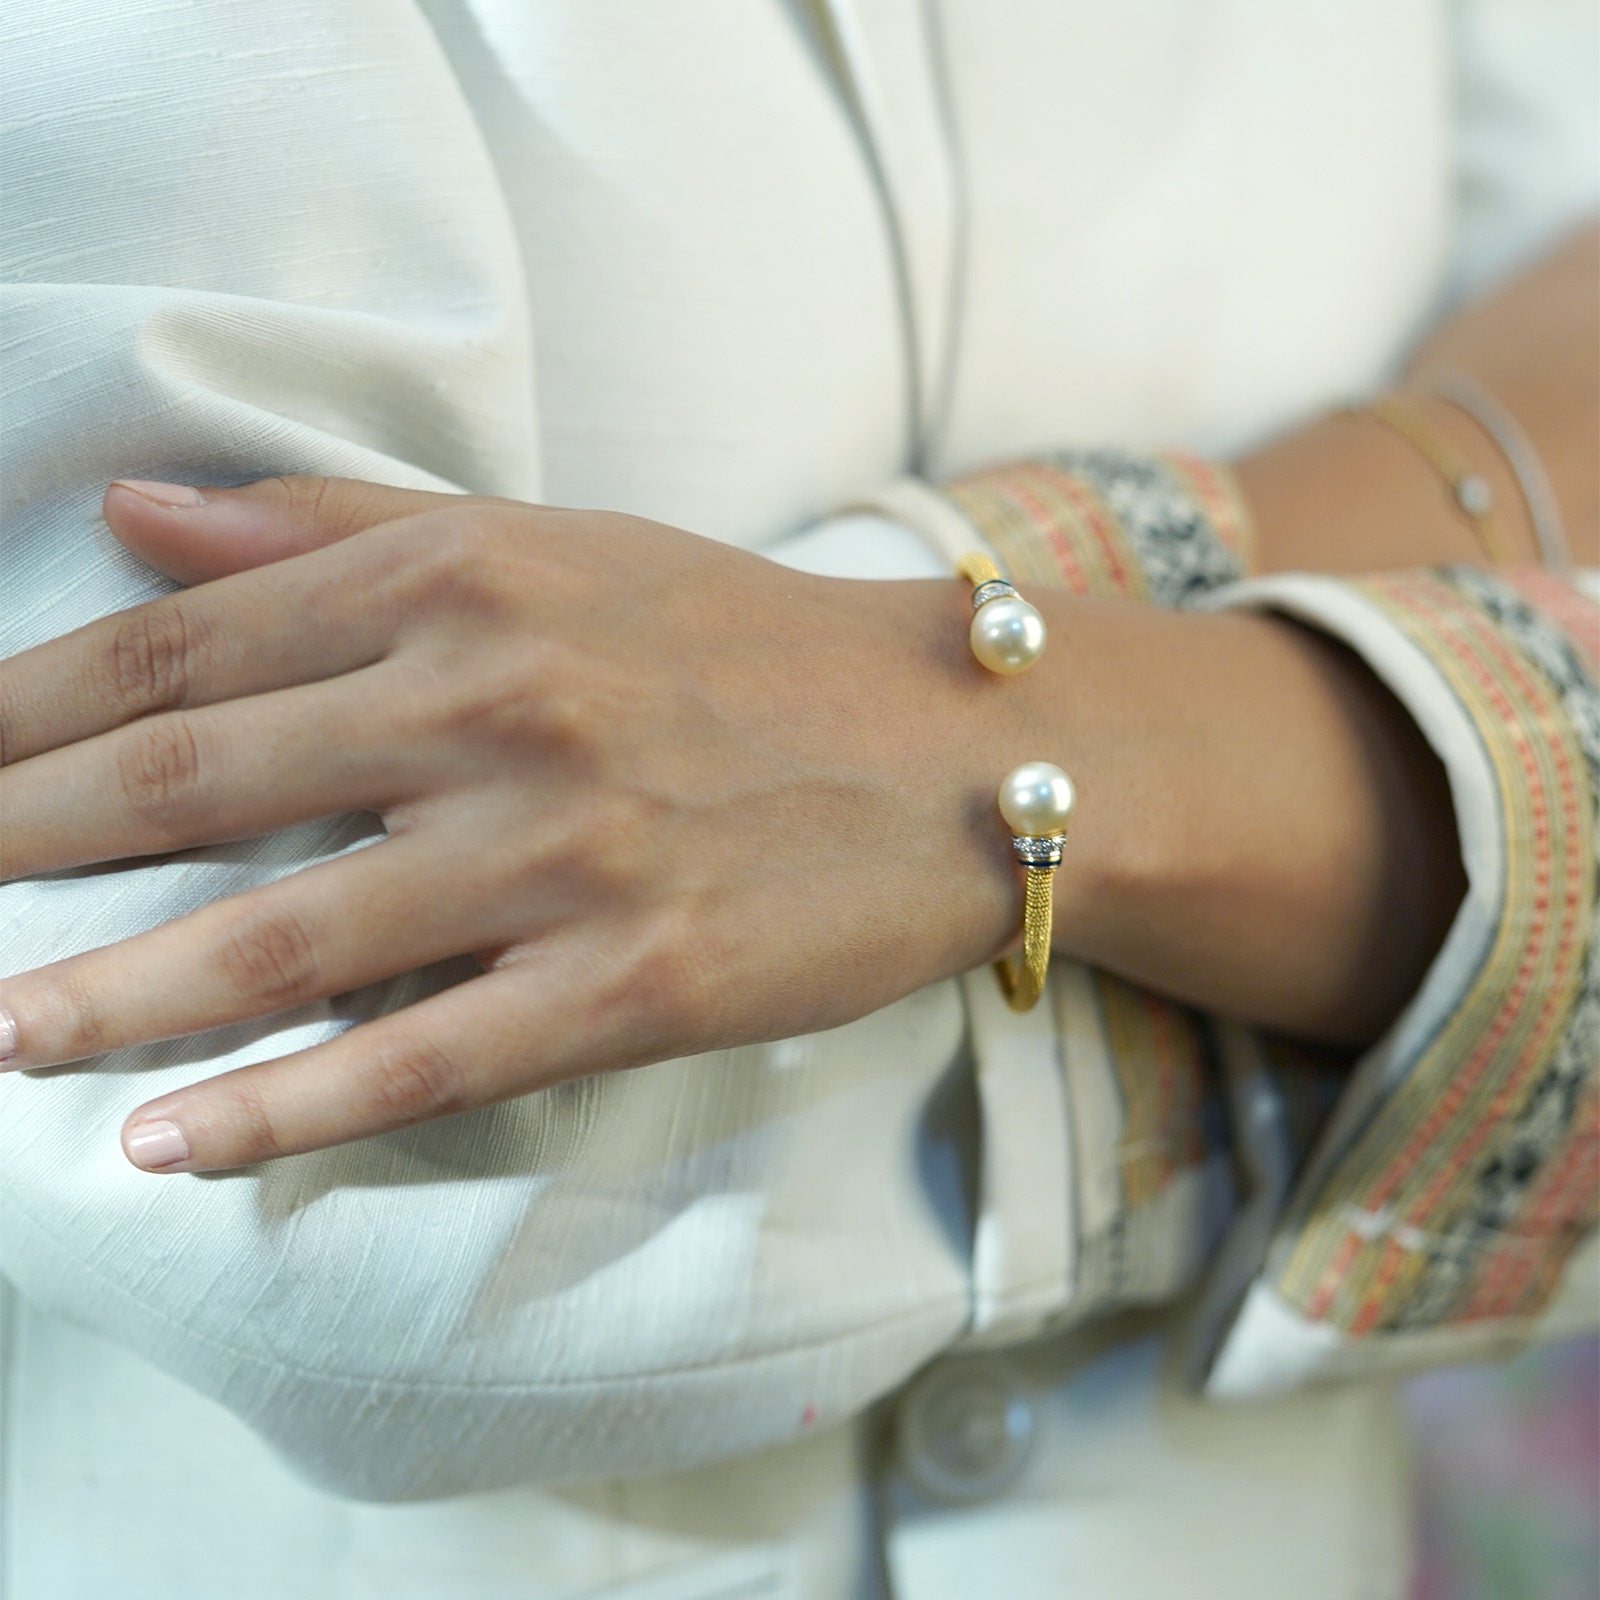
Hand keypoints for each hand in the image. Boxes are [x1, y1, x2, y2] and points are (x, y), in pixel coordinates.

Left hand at [0, 477, 1023, 1171]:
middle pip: (192, 782)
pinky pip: (424, 1055)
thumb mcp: (555, 545)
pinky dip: (286, 1109)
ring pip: (283, 939)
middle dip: (14, 843)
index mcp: (462, 584)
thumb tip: (141, 514)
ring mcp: (563, 852)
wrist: (956, 741)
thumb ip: (345, 529)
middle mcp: (497, 706)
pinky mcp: (635, 981)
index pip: (179, 648)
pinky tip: (172, 1143)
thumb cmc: (746, 640)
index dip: (18, 713)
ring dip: (104, 997)